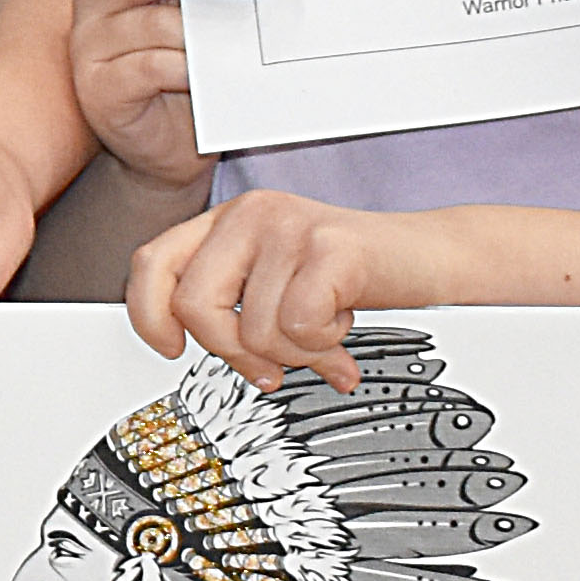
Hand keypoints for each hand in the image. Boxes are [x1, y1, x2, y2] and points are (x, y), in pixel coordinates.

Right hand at [68, 0, 261, 189]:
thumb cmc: (190, 72)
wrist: (169, 144)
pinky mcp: (96, 89)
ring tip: (243, 40)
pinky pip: (149, 68)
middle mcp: (97, 0)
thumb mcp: (201, 22)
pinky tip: (210, 75)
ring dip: (205, 30)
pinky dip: (186, 69)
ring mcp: (90, 46)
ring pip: (153, 22)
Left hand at [131, 187, 442, 394]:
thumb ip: (231, 305)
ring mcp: (290, 226)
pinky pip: (298, 324)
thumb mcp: (275, 285)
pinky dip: (323, 345)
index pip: (152, 263)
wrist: (430, 257)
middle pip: (195, 306)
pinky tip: (341, 329)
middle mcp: (250, 214)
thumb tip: (186, 348)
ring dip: (293, 353)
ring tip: (321, 337)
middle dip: (233, 352)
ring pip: (252, 328)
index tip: (171, 348)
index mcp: (227, 222)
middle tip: (271, 366)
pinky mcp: (332, 247)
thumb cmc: (351, 276)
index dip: (149, 315)